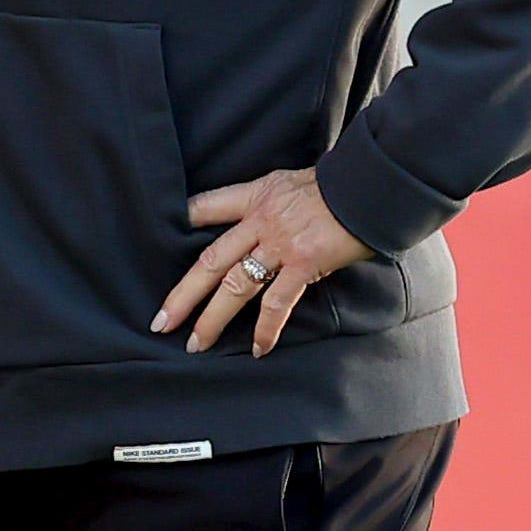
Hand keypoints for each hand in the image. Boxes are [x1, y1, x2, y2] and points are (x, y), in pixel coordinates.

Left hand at [154, 168, 375, 357]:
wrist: (370, 185)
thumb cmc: (339, 183)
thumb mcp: (292, 181)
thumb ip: (272, 202)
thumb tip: (265, 223)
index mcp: (255, 196)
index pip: (208, 206)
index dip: (182, 220)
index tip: (160, 239)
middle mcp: (260, 221)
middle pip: (210, 260)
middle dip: (183, 294)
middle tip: (161, 322)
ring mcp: (280, 244)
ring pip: (235, 286)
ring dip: (213, 318)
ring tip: (196, 343)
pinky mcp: (303, 264)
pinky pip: (278, 302)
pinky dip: (266, 328)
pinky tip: (257, 348)